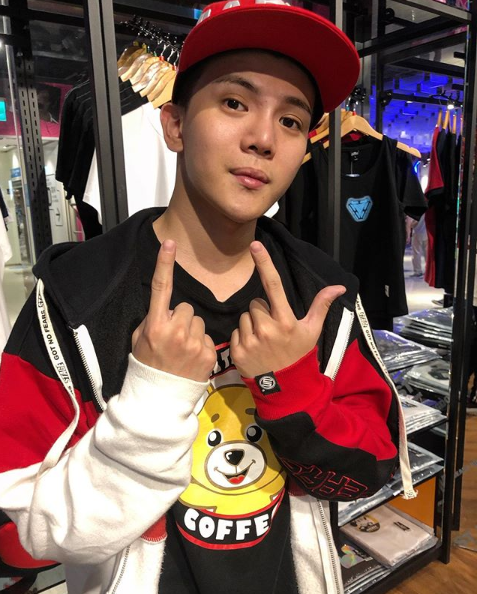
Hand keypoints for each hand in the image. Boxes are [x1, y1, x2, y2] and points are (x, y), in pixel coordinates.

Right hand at [132, 240, 216, 381]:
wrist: (159, 398)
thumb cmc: (147, 366)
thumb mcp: (140, 340)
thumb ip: (154, 319)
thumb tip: (166, 308)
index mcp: (155, 325)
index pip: (161, 288)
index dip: (165, 264)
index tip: (170, 243)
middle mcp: (175, 331)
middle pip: (186, 307)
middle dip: (181, 318)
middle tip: (174, 338)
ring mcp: (193, 342)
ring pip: (198, 321)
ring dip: (192, 331)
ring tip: (183, 350)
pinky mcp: (208, 353)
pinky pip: (208, 337)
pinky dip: (201, 345)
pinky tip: (192, 358)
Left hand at [230, 241, 345, 377]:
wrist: (285, 387)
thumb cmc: (299, 354)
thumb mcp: (312, 331)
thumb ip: (321, 306)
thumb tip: (339, 286)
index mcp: (285, 320)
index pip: (274, 285)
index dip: (264, 263)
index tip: (255, 245)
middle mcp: (267, 328)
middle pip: (256, 303)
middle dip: (262, 311)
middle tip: (273, 329)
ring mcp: (250, 340)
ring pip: (244, 316)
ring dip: (252, 324)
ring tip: (264, 339)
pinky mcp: (237, 351)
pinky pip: (236, 331)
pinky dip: (243, 337)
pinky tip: (254, 348)